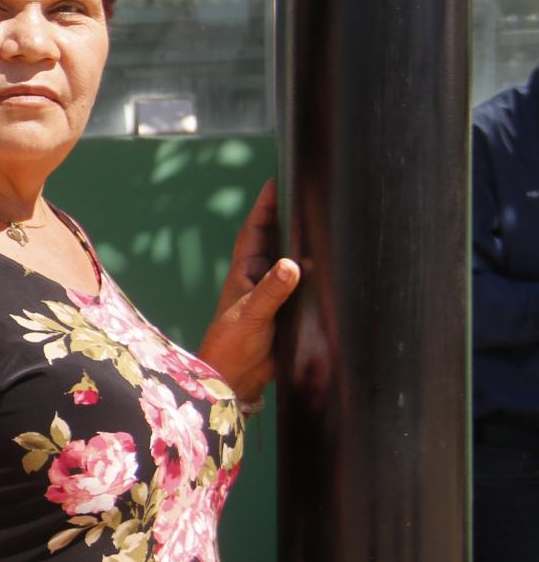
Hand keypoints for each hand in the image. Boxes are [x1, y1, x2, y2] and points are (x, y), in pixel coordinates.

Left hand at [196, 179, 301, 404]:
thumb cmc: (232, 344)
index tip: (275, 182)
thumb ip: (272, 290)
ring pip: (288, 262)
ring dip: (301, 244)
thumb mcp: (252, 314)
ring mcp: (272, 294)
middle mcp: (258, 279)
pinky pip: (301, 286)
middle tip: (306, 193)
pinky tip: (329, 267)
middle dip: (287, 218)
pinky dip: (313, 274)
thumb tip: (292, 263)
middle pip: (274, 241)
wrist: (235, 378)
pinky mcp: (286, 312)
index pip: (255, 231)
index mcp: (244, 272)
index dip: (264, 207)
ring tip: (322, 221)